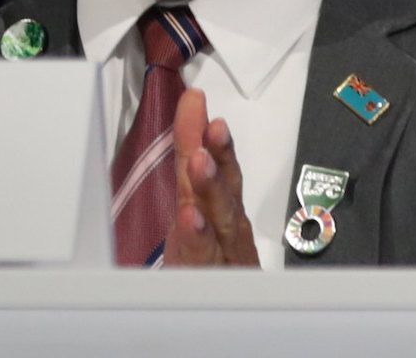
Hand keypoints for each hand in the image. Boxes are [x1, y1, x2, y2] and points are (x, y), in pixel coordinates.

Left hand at [164, 87, 259, 266]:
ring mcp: (223, 254)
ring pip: (222, 219)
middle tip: (213, 127)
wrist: (218, 313)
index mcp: (216, 208)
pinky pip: (206, 258)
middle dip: (220, 155)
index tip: (195, 101)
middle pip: (225, 188)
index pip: (209, 164)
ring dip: (213, 187)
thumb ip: (190, 163)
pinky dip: (200, 237)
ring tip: (201, 160)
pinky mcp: (214, 279)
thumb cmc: (207, 262)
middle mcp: (225, 228)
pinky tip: (191, 218)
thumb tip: (190, 112)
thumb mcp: (193, 208)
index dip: (200, 133)